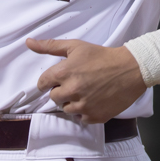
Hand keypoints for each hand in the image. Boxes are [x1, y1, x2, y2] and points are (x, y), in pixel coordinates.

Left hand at [29, 38, 146, 123]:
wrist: (130, 69)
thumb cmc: (102, 56)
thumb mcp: (76, 46)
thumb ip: (49, 46)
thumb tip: (28, 42)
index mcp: (63, 73)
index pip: (42, 84)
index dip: (49, 81)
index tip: (58, 80)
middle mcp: (71, 91)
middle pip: (54, 98)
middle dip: (62, 91)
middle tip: (76, 83)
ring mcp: (82, 106)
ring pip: (66, 109)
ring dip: (73, 102)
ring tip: (86, 91)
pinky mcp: (94, 116)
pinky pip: (81, 118)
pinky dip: (85, 111)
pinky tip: (94, 100)